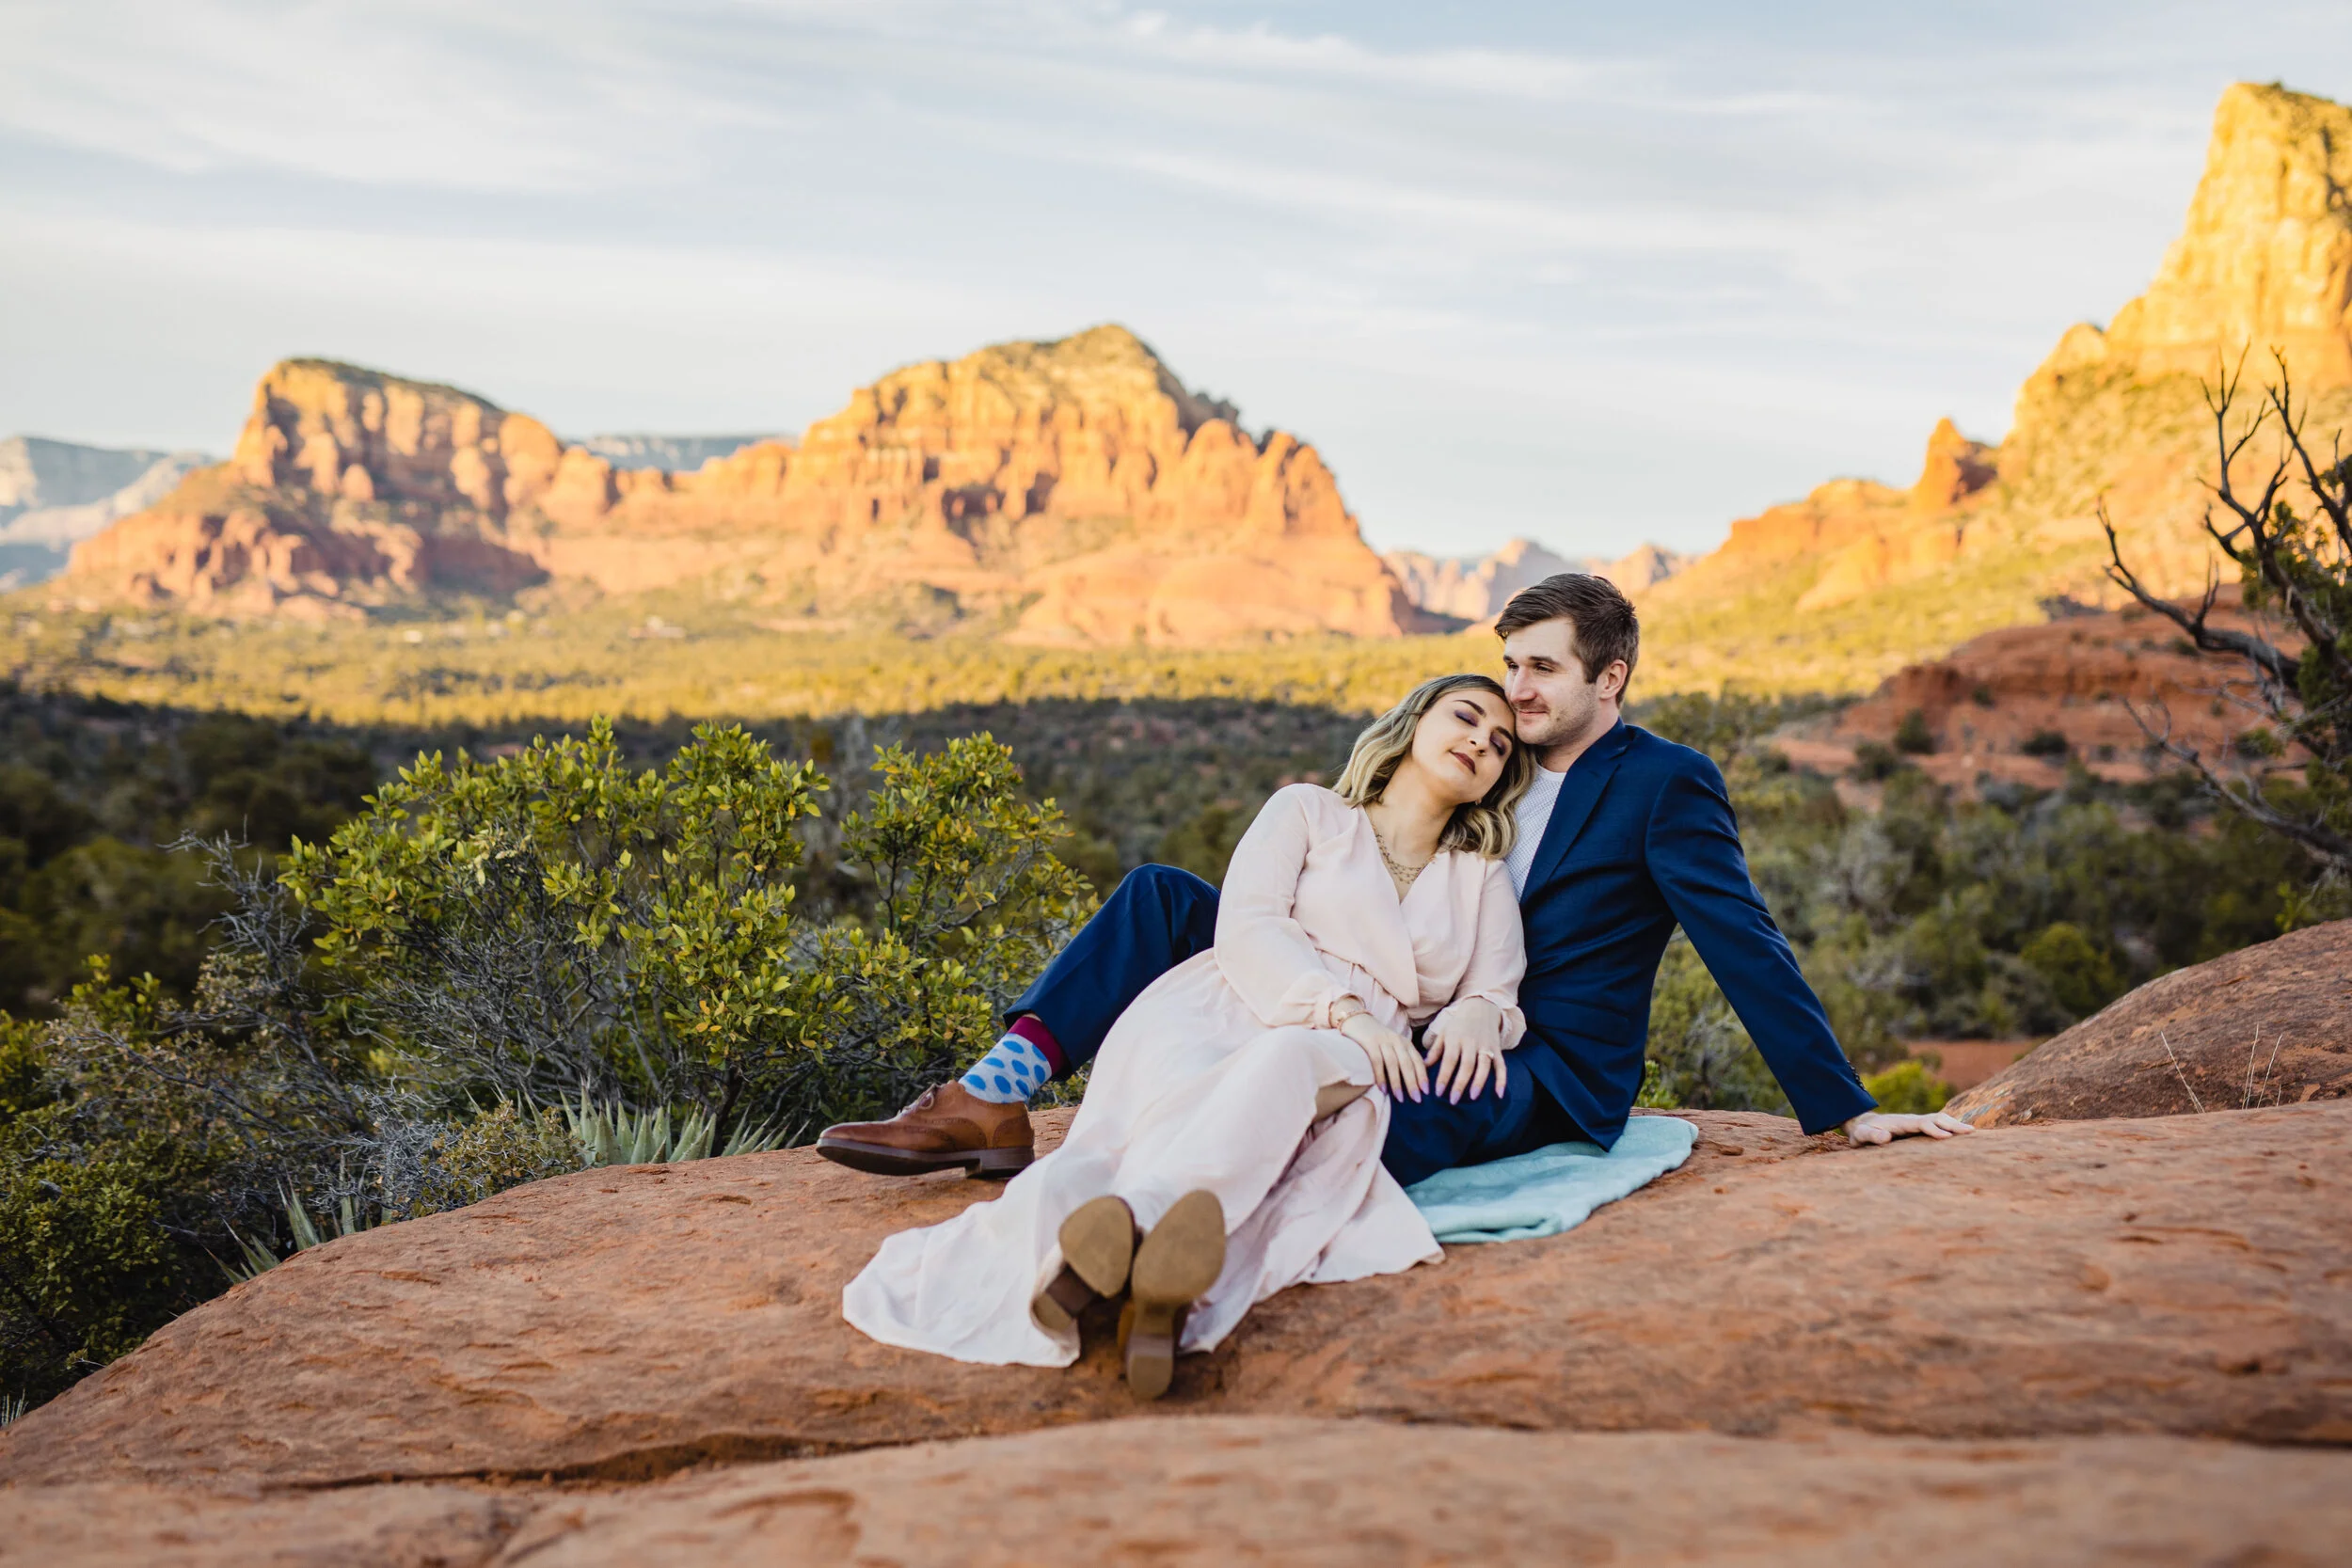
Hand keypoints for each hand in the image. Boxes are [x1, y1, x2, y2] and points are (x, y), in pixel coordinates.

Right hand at [1339, 1011, 1428, 1102]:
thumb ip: (1403, 1057)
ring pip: (1393, 1064)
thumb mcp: (1394, 1044)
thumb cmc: (1377, 1037)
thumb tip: (1414, 1079)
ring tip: (1400, 1098)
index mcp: (1405, 1042)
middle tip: (1417, 1099)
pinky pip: (1377, 1061)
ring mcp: (1383, 1041)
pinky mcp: (1369, 1042)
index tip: (1426, 1091)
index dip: (1422, 1076)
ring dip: (1397, 1082)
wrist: (1357, 1019)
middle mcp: (1396, 1040)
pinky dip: (1380, 1076)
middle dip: (1413, 1082)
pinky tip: (1383, 1089)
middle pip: (1407, 1063)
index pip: (1417, 1060)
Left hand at [1421, 999, 1506, 1102]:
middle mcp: (1471, 1043)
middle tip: (1453, 1100)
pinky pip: (1501, 1066)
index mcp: (1455, 1039)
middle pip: (1467, 1065)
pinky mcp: (1497, 1049)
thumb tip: (1424, 1067)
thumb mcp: (1444, 1033)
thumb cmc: (1458, 1024)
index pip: (1449, 1060)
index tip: (1438, 1092)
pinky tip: (1499, 1094)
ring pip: (1484, 1065)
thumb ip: (1435, 1050)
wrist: (1481, 1007)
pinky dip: (1502, 1080)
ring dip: (1479, 1081)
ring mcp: (1486, 1046)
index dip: (1444, 1076)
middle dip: (1460, 1083)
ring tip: (1473, 1097)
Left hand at [1843, 1110, 1974, 1144]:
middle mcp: (1912, 1120)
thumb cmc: (1862, 1133)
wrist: (1862, 1125)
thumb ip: (1871, 1136)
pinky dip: (1951, 1128)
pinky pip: (1938, 1125)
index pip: (1921, 1124)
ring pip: (1939, 1120)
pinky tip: (1962, 1135)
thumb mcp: (1861, 1135)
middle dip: (1952, 1125)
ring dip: (1954, 1125)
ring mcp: (1917, 1123)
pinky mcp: (1919, 1128)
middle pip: (1935, 1118)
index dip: (1933, 1129)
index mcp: (1900, 1123)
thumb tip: (1885, 1137)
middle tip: (1971, 1132)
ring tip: (1973, 1133)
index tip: (1947, 1137)